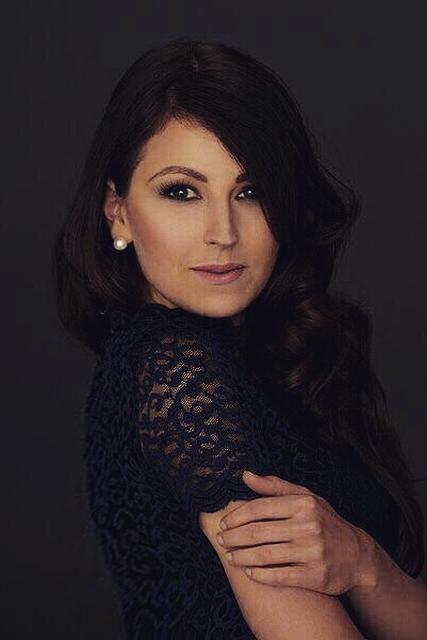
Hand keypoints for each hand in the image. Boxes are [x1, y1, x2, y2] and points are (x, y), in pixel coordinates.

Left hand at [216, 471, 377, 595]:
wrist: (357, 555)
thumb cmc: (324, 521)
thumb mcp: (305, 497)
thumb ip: (274, 486)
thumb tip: (245, 475)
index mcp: (303, 504)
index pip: (260, 507)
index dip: (237, 516)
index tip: (224, 523)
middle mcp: (309, 525)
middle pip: (259, 532)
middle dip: (234, 537)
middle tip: (221, 541)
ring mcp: (313, 551)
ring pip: (266, 555)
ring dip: (242, 557)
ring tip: (230, 558)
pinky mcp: (316, 575)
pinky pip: (280, 576)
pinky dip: (261, 575)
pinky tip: (249, 573)